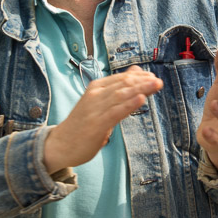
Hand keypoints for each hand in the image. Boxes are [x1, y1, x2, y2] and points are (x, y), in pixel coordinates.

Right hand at [43, 65, 162, 172]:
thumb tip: (136, 72)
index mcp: (96, 88)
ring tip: (155, 85)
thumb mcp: (99, 102)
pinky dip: (129, 104)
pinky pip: (116, 111)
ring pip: (121, 95)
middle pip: (123, 85)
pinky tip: (141, 99)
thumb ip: (117, 89)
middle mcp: (95, 95)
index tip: (153, 78)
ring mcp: (95, 109)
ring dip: (141, 89)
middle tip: (158, 81)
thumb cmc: (82, 124)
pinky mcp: (96, 124)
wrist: (59, 145)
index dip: (139, 77)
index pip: (121, 78)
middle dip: (142, 82)